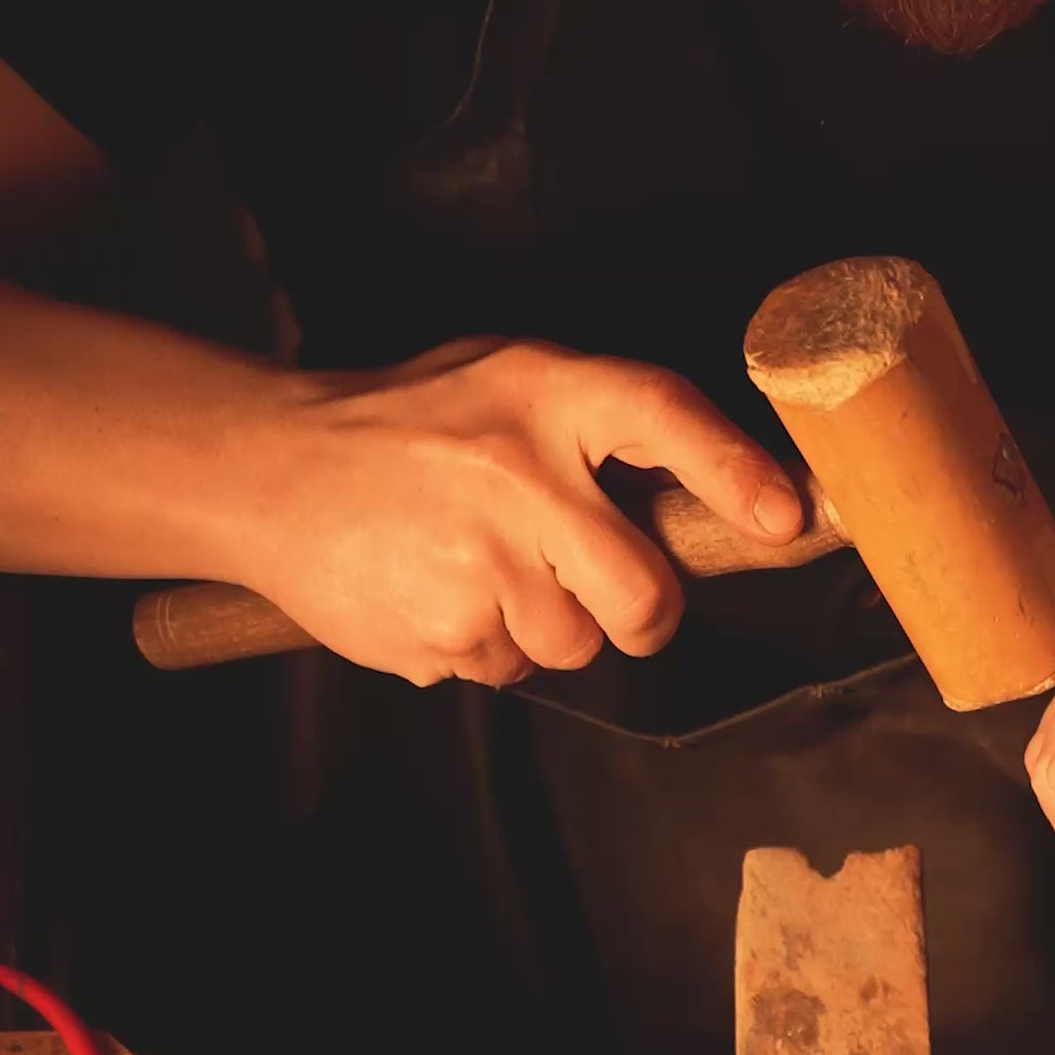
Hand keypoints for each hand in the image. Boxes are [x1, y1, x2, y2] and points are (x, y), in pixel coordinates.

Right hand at [240, 337, 802, 687]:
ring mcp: (477, 563)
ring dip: (543, 628)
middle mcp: (517, 476)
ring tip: (479, 569)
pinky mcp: (440, 632)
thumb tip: (713, 499)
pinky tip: (436, 591)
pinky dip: (481, 645)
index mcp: (541, 394)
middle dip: (640, 617)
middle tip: (613, 599)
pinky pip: (505, 670)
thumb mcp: (501, 384)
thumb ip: (592, 428)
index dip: (734, 473)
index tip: (786, 517)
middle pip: (640, 595)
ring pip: (573, 646)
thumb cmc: (409, 428)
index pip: (664, 420)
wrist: (269, 471)